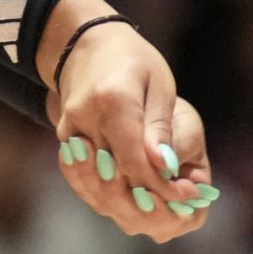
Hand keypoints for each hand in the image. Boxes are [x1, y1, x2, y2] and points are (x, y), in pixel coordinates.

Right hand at [44, 17, 210, 240]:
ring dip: (128, 202)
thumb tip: (166, 167)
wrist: (89, 46)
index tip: (187, 194)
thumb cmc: (134, 62)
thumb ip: (160, 129)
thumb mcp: (159, 86)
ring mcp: (70, 131)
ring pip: (96, 185)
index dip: (161, 186)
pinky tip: (131, 196)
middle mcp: (84, 118)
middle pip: (115, 178)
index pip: (135, 161)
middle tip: (178, 207)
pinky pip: (83, 179)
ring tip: (159, 205)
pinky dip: (108, 194)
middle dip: (149, 199)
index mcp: (113, 99)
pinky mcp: (65, 140)